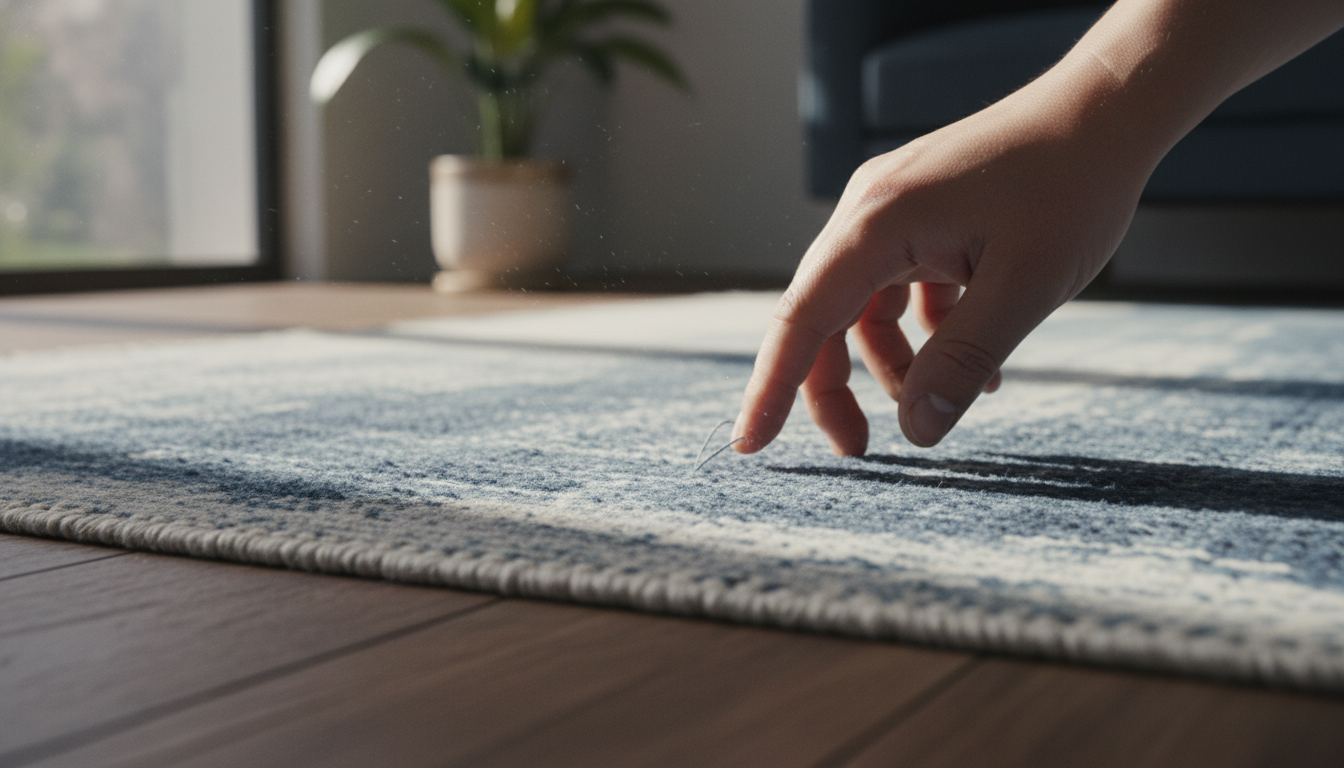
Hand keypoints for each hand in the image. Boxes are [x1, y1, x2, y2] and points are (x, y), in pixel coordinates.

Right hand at [733, 65, 1153, 454]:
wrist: (1107, 111)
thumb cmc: (1072, 187)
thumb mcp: (1025, 286)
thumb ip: (964, 361)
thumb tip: (917, 432)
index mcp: (875, 224)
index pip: (801, 320)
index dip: (772, 388)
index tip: (750, 444)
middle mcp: (869, 213)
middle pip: (824, 317)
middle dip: (834, 387)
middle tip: (860, 449)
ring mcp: (894, 210)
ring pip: (863, 306)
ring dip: (890, 363)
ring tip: (938, 401)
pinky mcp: (922, 214)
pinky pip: (901, 286)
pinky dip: (926, 331)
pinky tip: (981, 363)